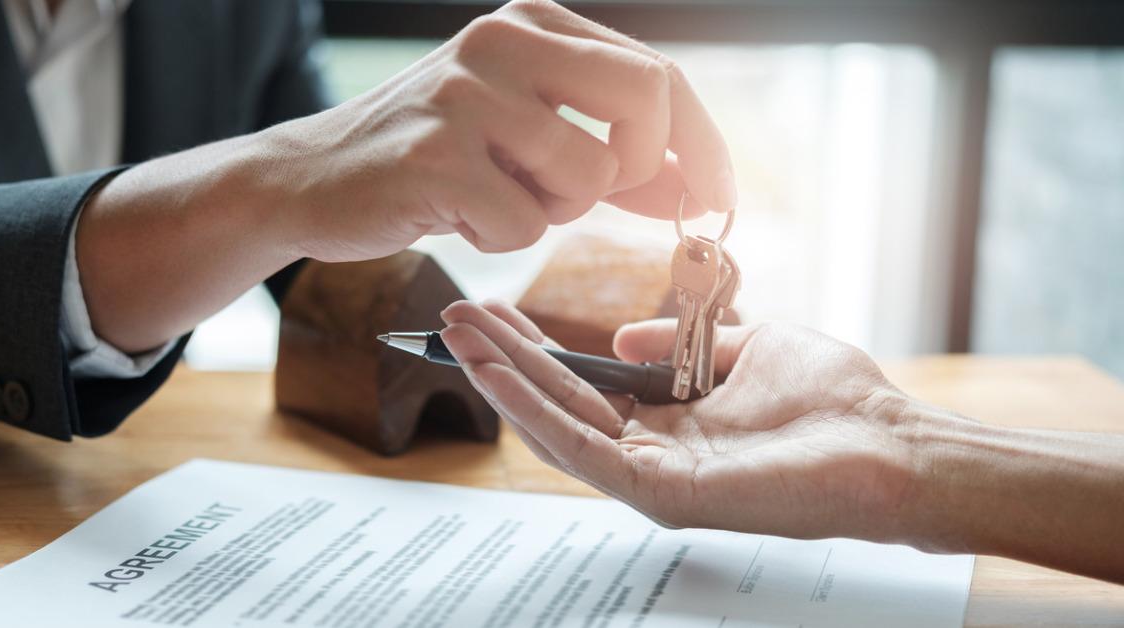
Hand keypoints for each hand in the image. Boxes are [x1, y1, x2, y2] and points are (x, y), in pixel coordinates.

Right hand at [259, 0, 734, 259]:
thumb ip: (611, 150)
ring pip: (588, 172)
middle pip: (646, 98)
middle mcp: (502, 40)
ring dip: (554, 210)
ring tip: (495, 196)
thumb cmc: (433, 158)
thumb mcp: (526, 135)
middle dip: (641, 167)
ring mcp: (466, 93)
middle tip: (589, 196)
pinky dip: (500, 236)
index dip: (702, 144)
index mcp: (532, 23)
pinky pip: (524, 224)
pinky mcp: (435, 154)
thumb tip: (700, 185)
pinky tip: (454, 211)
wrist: (312, 178)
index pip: (658, 73)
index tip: (721, 199)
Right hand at [439, 300, 916, 542]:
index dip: (536, 348)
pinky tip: (495, 374)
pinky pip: (584, 450)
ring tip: (457, 338)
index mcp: (672, 422)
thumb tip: (623, 339)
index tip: (494, 309)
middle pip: (560, 403)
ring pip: (558, 428)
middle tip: (452, 316)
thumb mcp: (752, 346)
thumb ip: (684, 342)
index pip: (585, 385)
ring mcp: (654, 478)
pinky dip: (533, 411)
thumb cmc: (838, 400)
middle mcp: (654, 453)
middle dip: (503, 359)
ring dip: (503, 381)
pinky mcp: (662, 494)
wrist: (893, 444)